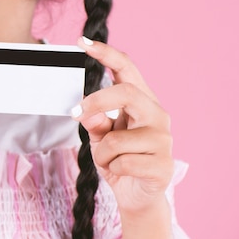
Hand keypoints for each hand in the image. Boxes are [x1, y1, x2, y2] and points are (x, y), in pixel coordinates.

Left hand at [71, 37, 173, 215]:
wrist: (138, 196)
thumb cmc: (119, 160)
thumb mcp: (99, 137)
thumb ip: (94, 120)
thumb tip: (85, 110)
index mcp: (141, 101)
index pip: (126, 68)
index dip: (105, 53)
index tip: (82, 41)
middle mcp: (156, 115)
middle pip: (125, 92)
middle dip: (96, 102)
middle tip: (75, 112)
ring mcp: (163, 139)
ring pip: (115, 138)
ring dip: (101, 153)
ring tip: (109, 161)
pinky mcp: (163, 164)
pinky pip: (122, 162)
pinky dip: (112, 169)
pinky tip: (123, 172)